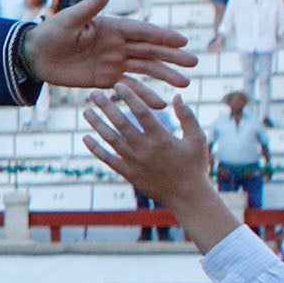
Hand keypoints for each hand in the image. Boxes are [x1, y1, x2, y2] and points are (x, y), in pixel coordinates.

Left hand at [26, 0, 194, 93]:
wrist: (36, 56)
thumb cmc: (51, 33)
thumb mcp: (71, 19)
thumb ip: (91, 6)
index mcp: (113, 28)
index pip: (143, 32)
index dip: (162, 36)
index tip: (182, 41)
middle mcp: (118, 45)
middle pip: (150, 51)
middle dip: (172, 57)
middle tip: (193, 63)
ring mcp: (115, 63)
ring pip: (145, 69)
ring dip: (165, 76)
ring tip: (184, 84)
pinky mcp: (106, 80)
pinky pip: (129, 88)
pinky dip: (144, 95)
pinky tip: (160, 103)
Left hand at [80, 86, 237, 246]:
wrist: (188, 197)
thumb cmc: (195, 166)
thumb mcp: (197, 139)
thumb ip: (187, 117)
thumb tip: (177, 96)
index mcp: (161, 138)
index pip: (141, 112)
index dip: (129, 97)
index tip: (118, 85)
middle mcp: (145, 148)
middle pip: (121, 123)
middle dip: (106, 107)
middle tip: (93, 94)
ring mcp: (135, 162)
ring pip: (111, 140)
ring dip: (97, 125)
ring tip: (86, 112)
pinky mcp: (129, 174)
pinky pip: (109, 160)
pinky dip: (96, 149)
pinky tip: (86, 138)